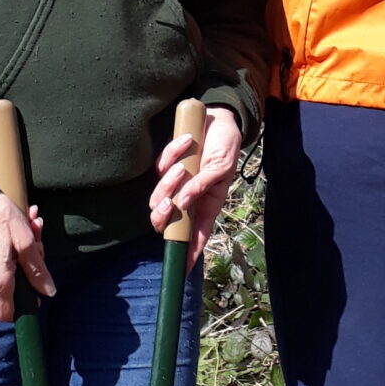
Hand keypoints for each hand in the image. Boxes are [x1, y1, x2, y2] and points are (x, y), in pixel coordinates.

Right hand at [0, 190, 53, 321]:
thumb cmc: (1, 220)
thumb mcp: (26, 242)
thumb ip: (37, 270)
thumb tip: (48, 292)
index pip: (5, 314)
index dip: (22, 309)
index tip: (36, 294)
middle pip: (15, 288)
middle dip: (32, 266)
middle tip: (38, 241)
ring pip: (11, 270)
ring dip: (26, 251)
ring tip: (32, 225)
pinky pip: (3, 260)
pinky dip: (15, 247)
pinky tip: (23, 225)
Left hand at [147, 104, 243, 267]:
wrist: (218, 117)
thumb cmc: (226, 145)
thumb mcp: (221, 166)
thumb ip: (204, 184)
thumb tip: (183, 202)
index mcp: (207, 203)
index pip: (196, 234)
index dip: (189, 252)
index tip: (182, 268)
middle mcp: (189, 196)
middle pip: (167, 219)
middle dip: (162, 215)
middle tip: (166, 204)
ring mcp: (176, 182)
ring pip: (158, 195)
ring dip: (167, 182)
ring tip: (182, 166)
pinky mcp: (166, 165)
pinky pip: (159, 167)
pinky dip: (171, 154)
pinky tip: (186, 142)